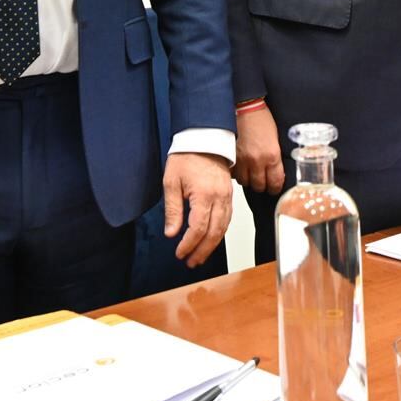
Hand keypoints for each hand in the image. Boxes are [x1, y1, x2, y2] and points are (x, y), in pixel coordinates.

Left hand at [162, 152, 232, 267]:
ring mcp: (227, 197)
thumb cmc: (187, 156)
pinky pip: (227, 219)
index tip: (180, 253)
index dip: (188, 245)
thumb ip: (173, 210)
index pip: (198, 229)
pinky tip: (211, 240)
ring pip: (223, 229)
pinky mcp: (229, 195)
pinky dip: (219, 233)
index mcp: (204, 195)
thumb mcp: (171, 182)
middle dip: (202, 251)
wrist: (204, 138)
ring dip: (211, 246)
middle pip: (214, 233)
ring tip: (199, 256)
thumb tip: (171, 233)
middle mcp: (219, 198)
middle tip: (191, 262)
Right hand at [233, 104, 284, 193]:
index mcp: (272, 156)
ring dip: (249, 180)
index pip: (275, 183)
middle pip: (259, 186)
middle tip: (263, 181)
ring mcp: (243, 160)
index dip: (275, 188)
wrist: (246, 108)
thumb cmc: (262, 120)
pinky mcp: (232, 157)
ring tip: (251, 174)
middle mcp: (257, 160)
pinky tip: (241, 168)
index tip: (275, 187)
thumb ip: (275, 159)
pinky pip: (234, 174)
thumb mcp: (276, 140)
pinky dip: (238, 173)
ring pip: (245, 182)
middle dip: (262, 186)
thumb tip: (276, 174)